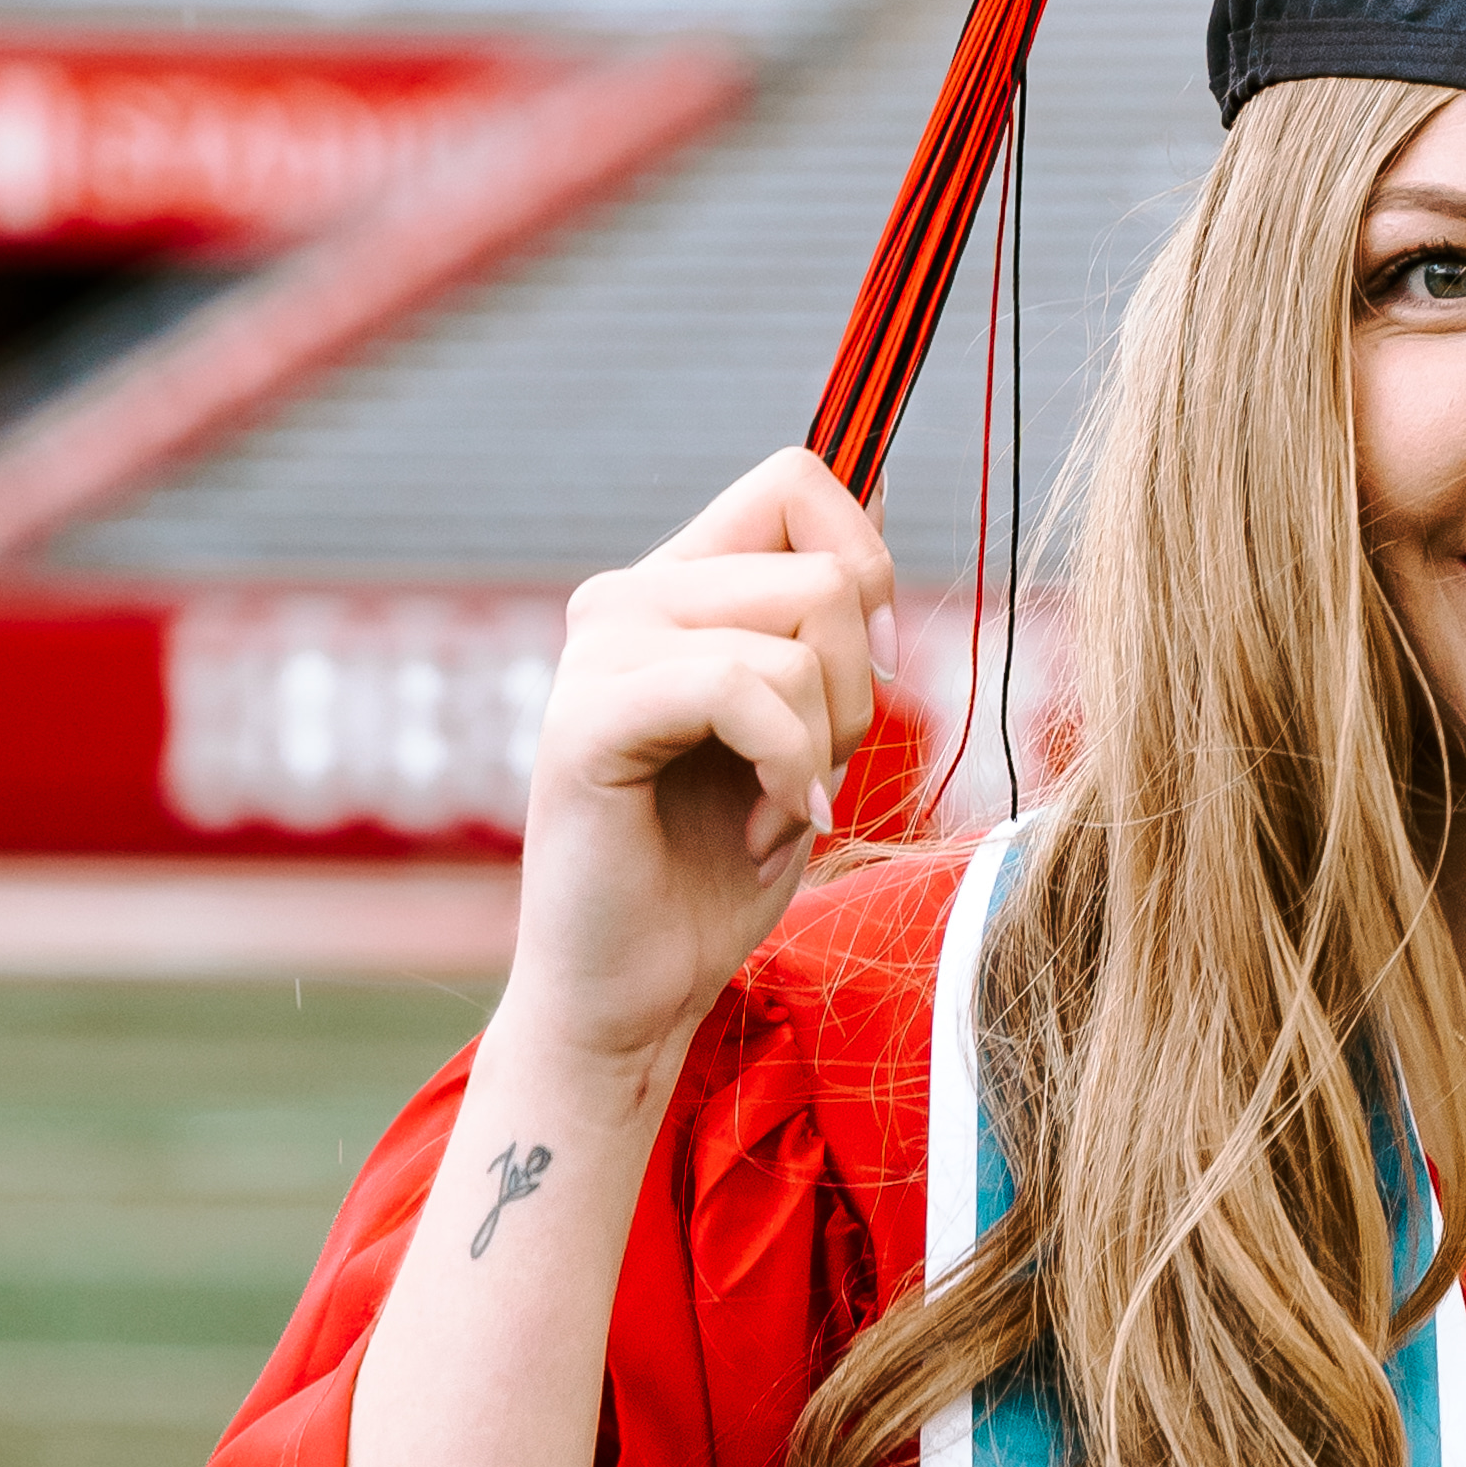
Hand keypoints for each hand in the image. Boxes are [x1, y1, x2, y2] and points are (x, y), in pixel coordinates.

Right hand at [504, 447, 898, 1090]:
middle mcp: (627, 596)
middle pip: (829, 569)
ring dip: (825, 746)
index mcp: (677, 585)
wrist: (635, 991)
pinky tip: (764, 829)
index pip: (800, 477)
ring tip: (776, 807)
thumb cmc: (719, 866)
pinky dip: (787, 771)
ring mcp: (598, 650)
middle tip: (812, 769)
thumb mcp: (806, 721)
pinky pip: (742, 690)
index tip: (864, 665)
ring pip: (802, 637)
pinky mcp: (586, 718)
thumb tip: (879, 475)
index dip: (868, 560)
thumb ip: (823, 608)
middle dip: (863, 687)